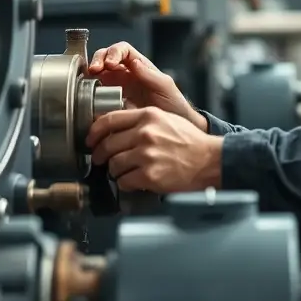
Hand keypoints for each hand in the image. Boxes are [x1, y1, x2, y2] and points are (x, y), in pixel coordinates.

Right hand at [87, 41, 205, 128]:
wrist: (170, 131)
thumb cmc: (173, 106)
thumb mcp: (165, 87)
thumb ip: (150, 75)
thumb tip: (134, 63)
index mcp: (139, 66)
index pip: (122, 50)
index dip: (114, 52)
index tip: (110, 63)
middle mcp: (125, 74)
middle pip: (105, 58)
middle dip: (98, 60)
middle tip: (95, 70)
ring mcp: (115, 88)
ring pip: (98, 74)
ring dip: (91, 74)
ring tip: (90, 81)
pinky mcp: (109, 104)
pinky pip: (96, 95)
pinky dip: (90, 93)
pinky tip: (90, 96)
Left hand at [87, 106, 222, 193]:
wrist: (209, 160)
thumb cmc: (190, 141)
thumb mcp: (166, 119)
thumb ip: (142, 120)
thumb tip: (115, 126)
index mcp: (148, 116)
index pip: (109, 120)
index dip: (94, 132)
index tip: (91, 139)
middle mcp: (145, 133)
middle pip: (107, 144)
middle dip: (100, 155)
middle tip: (101, 160)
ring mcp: (146, 155)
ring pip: (113, 165)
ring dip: (115, 171)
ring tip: (125, 171)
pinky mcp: (149, 175)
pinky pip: (123, 181)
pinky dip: (125, 184)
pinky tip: (135, 181)